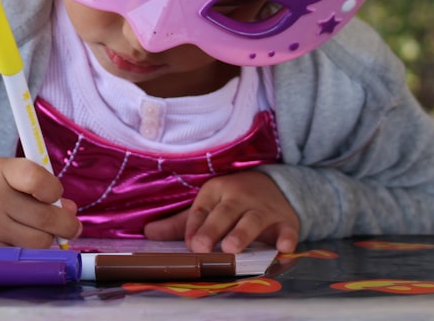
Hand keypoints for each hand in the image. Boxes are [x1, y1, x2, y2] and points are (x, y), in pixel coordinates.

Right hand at [0, 157, 81, 247]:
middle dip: (66, 224)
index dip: (54, 190)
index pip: (37, 178)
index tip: (54, 195)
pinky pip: (20, 258)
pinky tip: (18, 242)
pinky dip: (26, 253)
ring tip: (38, 232)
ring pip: (39, 243)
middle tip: (69, 225)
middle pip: (48, 219)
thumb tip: (70, 211)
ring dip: (46, 240)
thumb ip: (35, 187)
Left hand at [142, 171, 299, 253]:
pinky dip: (286, 238)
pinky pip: (286, 229)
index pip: (201, 209)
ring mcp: (263, 208)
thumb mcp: (207, 206)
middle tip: (200, 246)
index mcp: (216, 191)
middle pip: (224, 213)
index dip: (194, 227)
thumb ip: (179, 223)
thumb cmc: (233, 201)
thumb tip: (147, 233)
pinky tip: (283, 247)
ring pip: (252, 220)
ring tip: (231, 247)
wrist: (277, 186)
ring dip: (242, 233)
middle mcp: (238, 198)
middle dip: (212, 230)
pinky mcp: (285, 221)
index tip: (189, 244)